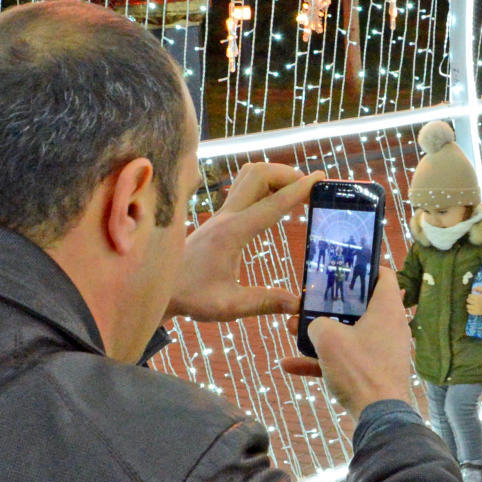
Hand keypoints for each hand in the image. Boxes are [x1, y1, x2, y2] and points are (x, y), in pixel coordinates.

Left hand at [165, 164, 320, 323]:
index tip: (320, 177)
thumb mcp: (229, 307)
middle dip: (288, 173)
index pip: (272, 205)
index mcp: (233, 234)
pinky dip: (264, 185)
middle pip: (259, 174)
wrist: (161, 289)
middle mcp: (227, 217)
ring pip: (249, 175)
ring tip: (296, 190)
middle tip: (310, 188)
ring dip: (275, 175)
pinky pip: (244, 188)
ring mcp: (222, 215)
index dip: (299, 190)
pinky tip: (276, 200)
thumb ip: (264, 303)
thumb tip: (298, 303)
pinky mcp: (220, 219)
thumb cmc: (192, 297)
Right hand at [280, 277, 416, 418]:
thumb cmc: (360, 369)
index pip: (384, 275)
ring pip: (349, 334)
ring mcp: (382, 351)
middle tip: (308, 303)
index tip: (343, 267)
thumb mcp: (328, 338)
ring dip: (321, 334)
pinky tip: (290, 366)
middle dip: (330, 306)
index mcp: (387, 309)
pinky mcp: (374, 372)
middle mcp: (389, 327)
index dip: (365, 267)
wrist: (379, 416)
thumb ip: (317, 324)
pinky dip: (323, 361)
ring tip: (292, 332)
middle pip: (360, 306)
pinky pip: (346, 360)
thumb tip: (316, 328)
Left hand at [465, 287, 481, 315]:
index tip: (472, 295)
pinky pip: (471, 312)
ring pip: (468, 307)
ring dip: (468, 305)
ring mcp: (478, 309)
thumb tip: (472, 289)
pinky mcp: (479, 313)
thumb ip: (478, 288)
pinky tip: (470, 308)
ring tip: (470, 304)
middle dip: (469, 299)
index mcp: (478, 298)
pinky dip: (469, 310)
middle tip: (471, 299)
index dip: (470, 295)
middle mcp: (477, 304)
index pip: (470, 296)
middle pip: (468, 301)